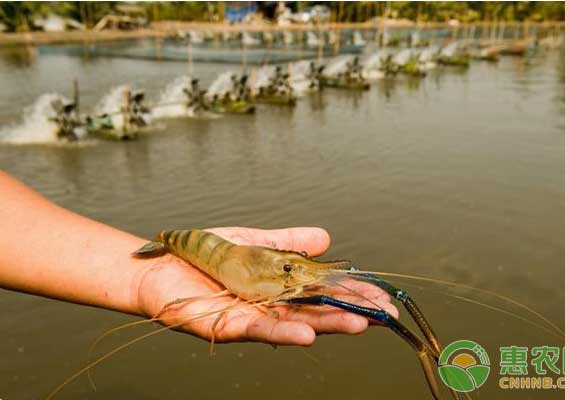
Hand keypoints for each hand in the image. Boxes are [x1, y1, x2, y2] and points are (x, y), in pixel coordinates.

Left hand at [135, 227, 397, 345]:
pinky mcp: (228, 326)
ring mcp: (252, 318)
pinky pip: (259, 331)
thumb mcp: (256, 242)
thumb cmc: (207, 254)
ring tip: (360, 324)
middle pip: (316, 312)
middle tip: (385, 314)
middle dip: (351, 311)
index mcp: (280, 288)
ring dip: (327, 326)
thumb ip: (289, 243)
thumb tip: (327, 238)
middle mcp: (271, 306)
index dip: (352, 294)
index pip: (323, 292)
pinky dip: (284, 334)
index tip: (381, 295)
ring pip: (295, 325)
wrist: (162, 264)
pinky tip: (309, 336)